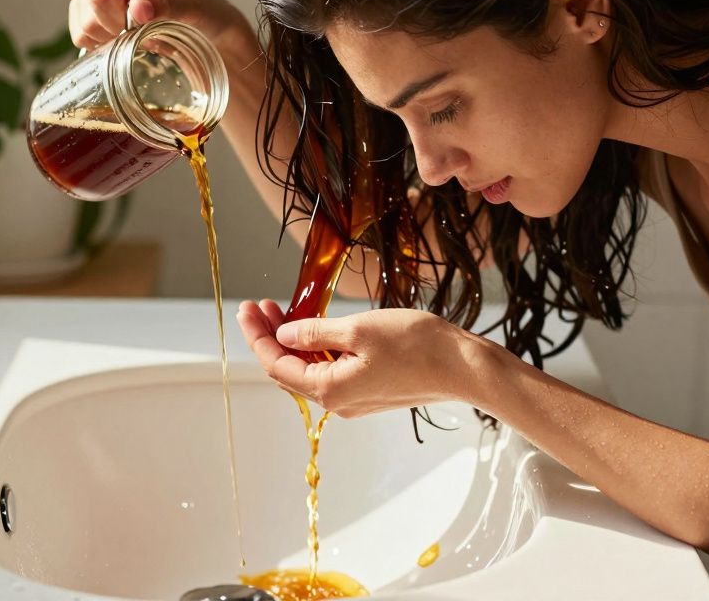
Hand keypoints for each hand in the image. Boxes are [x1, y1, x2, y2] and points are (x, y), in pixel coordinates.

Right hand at [68, 0, 254, 60]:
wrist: (208, 26)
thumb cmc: (204, 12)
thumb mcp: (193, 8)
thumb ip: (166, 6)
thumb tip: (136, 7)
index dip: (113, 21)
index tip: (138, 32)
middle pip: (88, 6)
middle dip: (110, 30)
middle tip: (139, 36)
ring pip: (80, 19)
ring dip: (104, 37)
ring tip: (132, 37)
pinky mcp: (92, 5)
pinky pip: (78, 28)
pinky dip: (96, 42)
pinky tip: (120, 40)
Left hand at [235, 300, 496, 417]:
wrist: (462, 366)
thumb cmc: (415, 345)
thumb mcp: (357, 329)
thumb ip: (314, 333)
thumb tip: (283, 336)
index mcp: (328, 389)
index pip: (276, 364)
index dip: (257, 335)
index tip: (246, 308)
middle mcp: (337, 402)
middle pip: (288, 370)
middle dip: (270, 337)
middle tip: (262, 305)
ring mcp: (354, 399)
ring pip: (310, 371)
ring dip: (294, 342)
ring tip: (284, 310)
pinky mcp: (369, 391)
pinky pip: (331, 372)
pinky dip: (317, 349)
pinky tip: (315, 328)